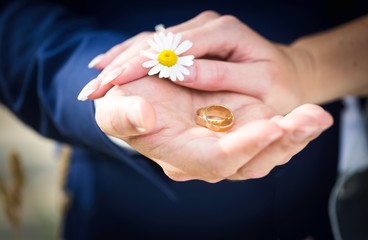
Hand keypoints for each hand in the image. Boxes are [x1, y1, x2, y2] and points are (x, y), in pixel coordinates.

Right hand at [82, 11, 314, 113]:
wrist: (288, 72)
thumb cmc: (278, 85)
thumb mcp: (259, 82)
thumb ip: (219, 74)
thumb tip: (178, 70)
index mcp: (225, 34)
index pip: (173, 49)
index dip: (139, 66)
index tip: (111, 82)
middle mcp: (208, 26)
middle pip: (156, 43)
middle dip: (121, 64)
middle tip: (92, 89)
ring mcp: (200, 30)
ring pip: (152, 43)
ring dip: (122, 60)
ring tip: (95, 77)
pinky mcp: (195, 39)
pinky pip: (158, 46)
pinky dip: (134, 55)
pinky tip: (112, 61)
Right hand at [94, 76, 332, 181]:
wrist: (144, 93)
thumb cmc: (126, 103)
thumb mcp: (114, 107)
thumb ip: (123, 116)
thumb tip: (146, 118)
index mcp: (175, 153)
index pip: (213, 161)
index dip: (241, 147)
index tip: (271, 127)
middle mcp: (205, 155)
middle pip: (249, 162)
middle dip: (281, 144)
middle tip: (310, 120)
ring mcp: (224, 143)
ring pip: (265, 152)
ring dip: (294, 136)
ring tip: (316, 117)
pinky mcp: (237, 129)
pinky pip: (270, 137)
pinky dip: (291, 128)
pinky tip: (309, 116)